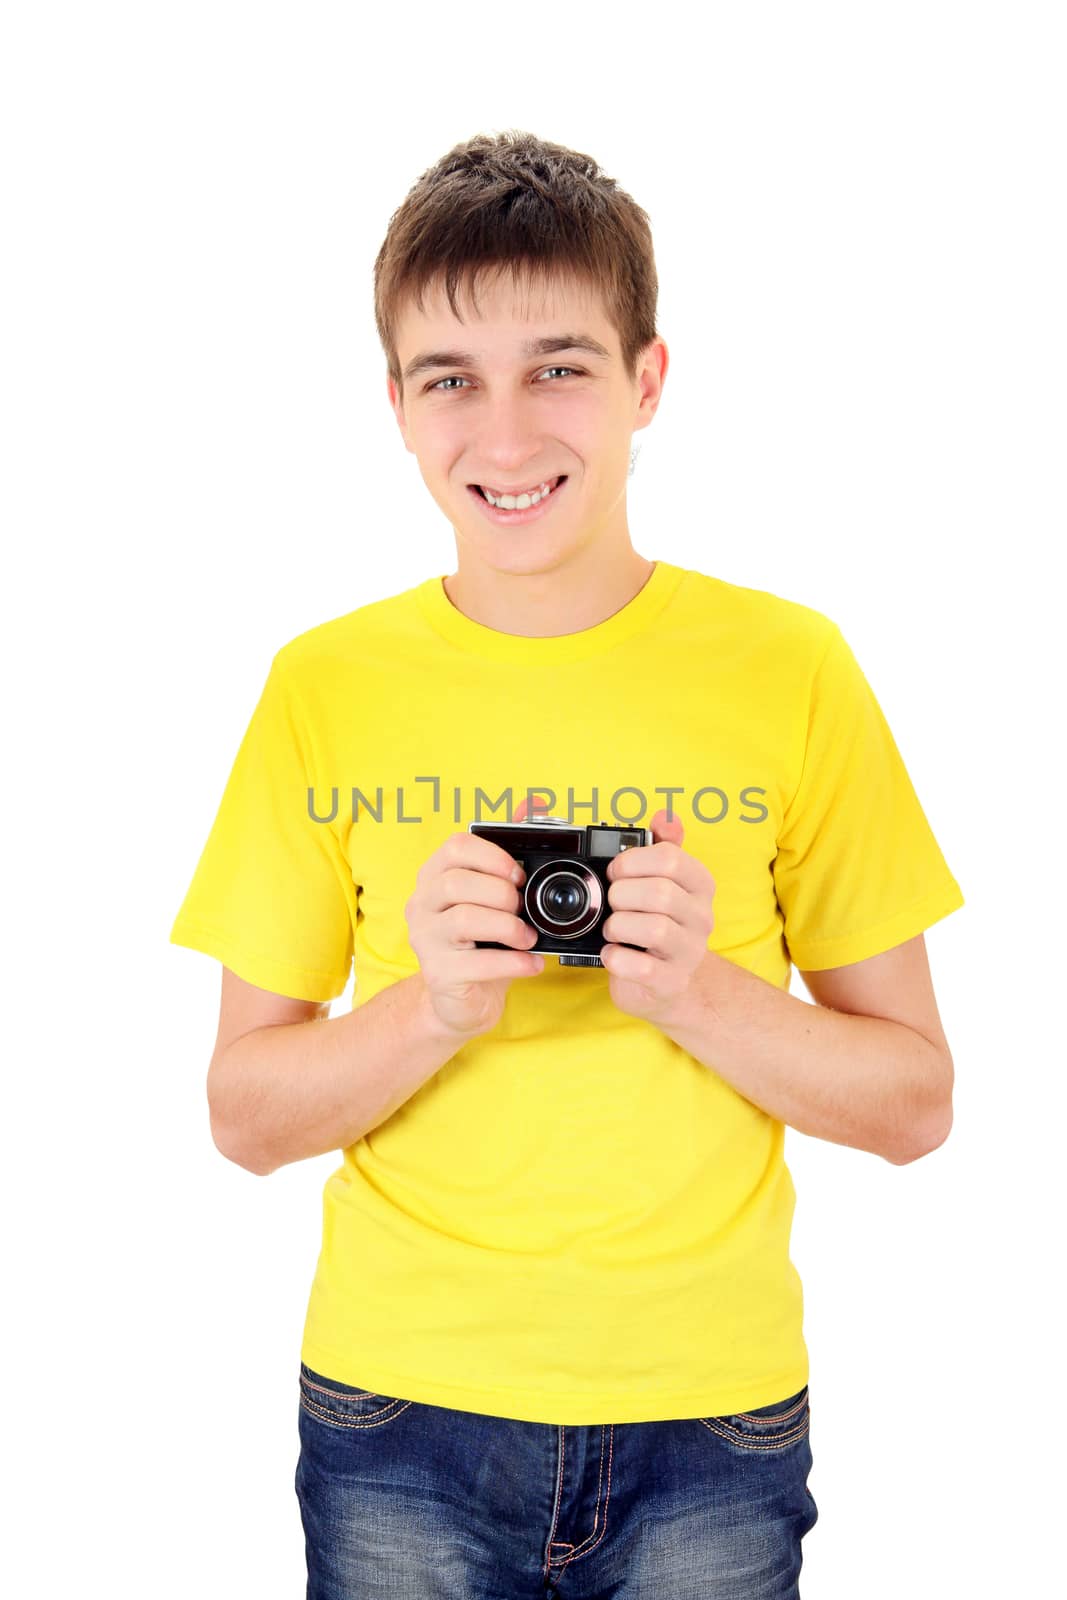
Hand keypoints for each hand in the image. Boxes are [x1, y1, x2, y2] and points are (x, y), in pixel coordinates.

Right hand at [404, 794, 546, 1037]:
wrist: (461, 1000)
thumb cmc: (480, 943)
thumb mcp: (493, 899)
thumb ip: (507, 855)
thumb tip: (531, 806)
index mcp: (434, 878)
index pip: (454, 848)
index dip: (491, 856)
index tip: (519, 874)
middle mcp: (422, 905)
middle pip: (455, 883)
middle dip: (500, 893)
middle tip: (522, 909)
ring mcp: (425, 940)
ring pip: (464, 919)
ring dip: (508, 926)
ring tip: (528, 937)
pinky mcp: (438, 974)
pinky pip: (477, 962)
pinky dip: (512, 962)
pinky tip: (532, 963)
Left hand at [599, 808, 715, 1025]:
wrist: (668, 982)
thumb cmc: (658, 923)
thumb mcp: (663, 882)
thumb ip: (664, 846)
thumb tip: (665, 816)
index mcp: (700, 885)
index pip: (671, 859)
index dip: (631, 862)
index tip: (615, 872)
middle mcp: (701, 918)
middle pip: (660, 893)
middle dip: (622, 895)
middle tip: (612, 904)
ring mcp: (690, 953)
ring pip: (654, 929)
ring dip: (619, 926)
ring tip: (613, 929)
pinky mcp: (672, 983)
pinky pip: (642, 967)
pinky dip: (617, 959)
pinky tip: (612, 954)